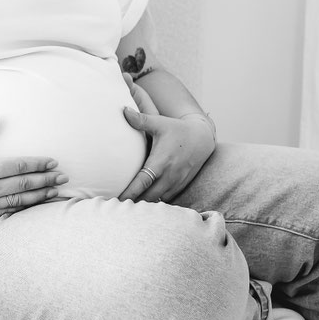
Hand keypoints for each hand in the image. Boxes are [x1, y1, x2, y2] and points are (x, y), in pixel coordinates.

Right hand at [0, 114, 66, 219]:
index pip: (19, 165)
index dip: (38, 163)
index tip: (53, 162)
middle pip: (25, 183)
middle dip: (46, 179)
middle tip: (63, 177)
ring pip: (20, 200)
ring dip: (40, 195)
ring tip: (56, 191)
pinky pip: (9, 211)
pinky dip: (25, 208)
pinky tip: (35, 205)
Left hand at [118, 74, 214, 201]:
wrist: (202, 138)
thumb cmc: (177, 130)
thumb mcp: (159, 123)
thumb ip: (141, 119)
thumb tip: (124, 111)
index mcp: (161, 162)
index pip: (143, 182)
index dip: (130, 192)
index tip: (118, 199)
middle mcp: (169, 175)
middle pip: (148, 197)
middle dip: (134, 202)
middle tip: (117, 206)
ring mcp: (176, 183)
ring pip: (157, 201)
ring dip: (144, 204)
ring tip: (128, 208)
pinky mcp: (180, 186)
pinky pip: (166, 199)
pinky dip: (155, 202)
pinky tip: (143, 204)